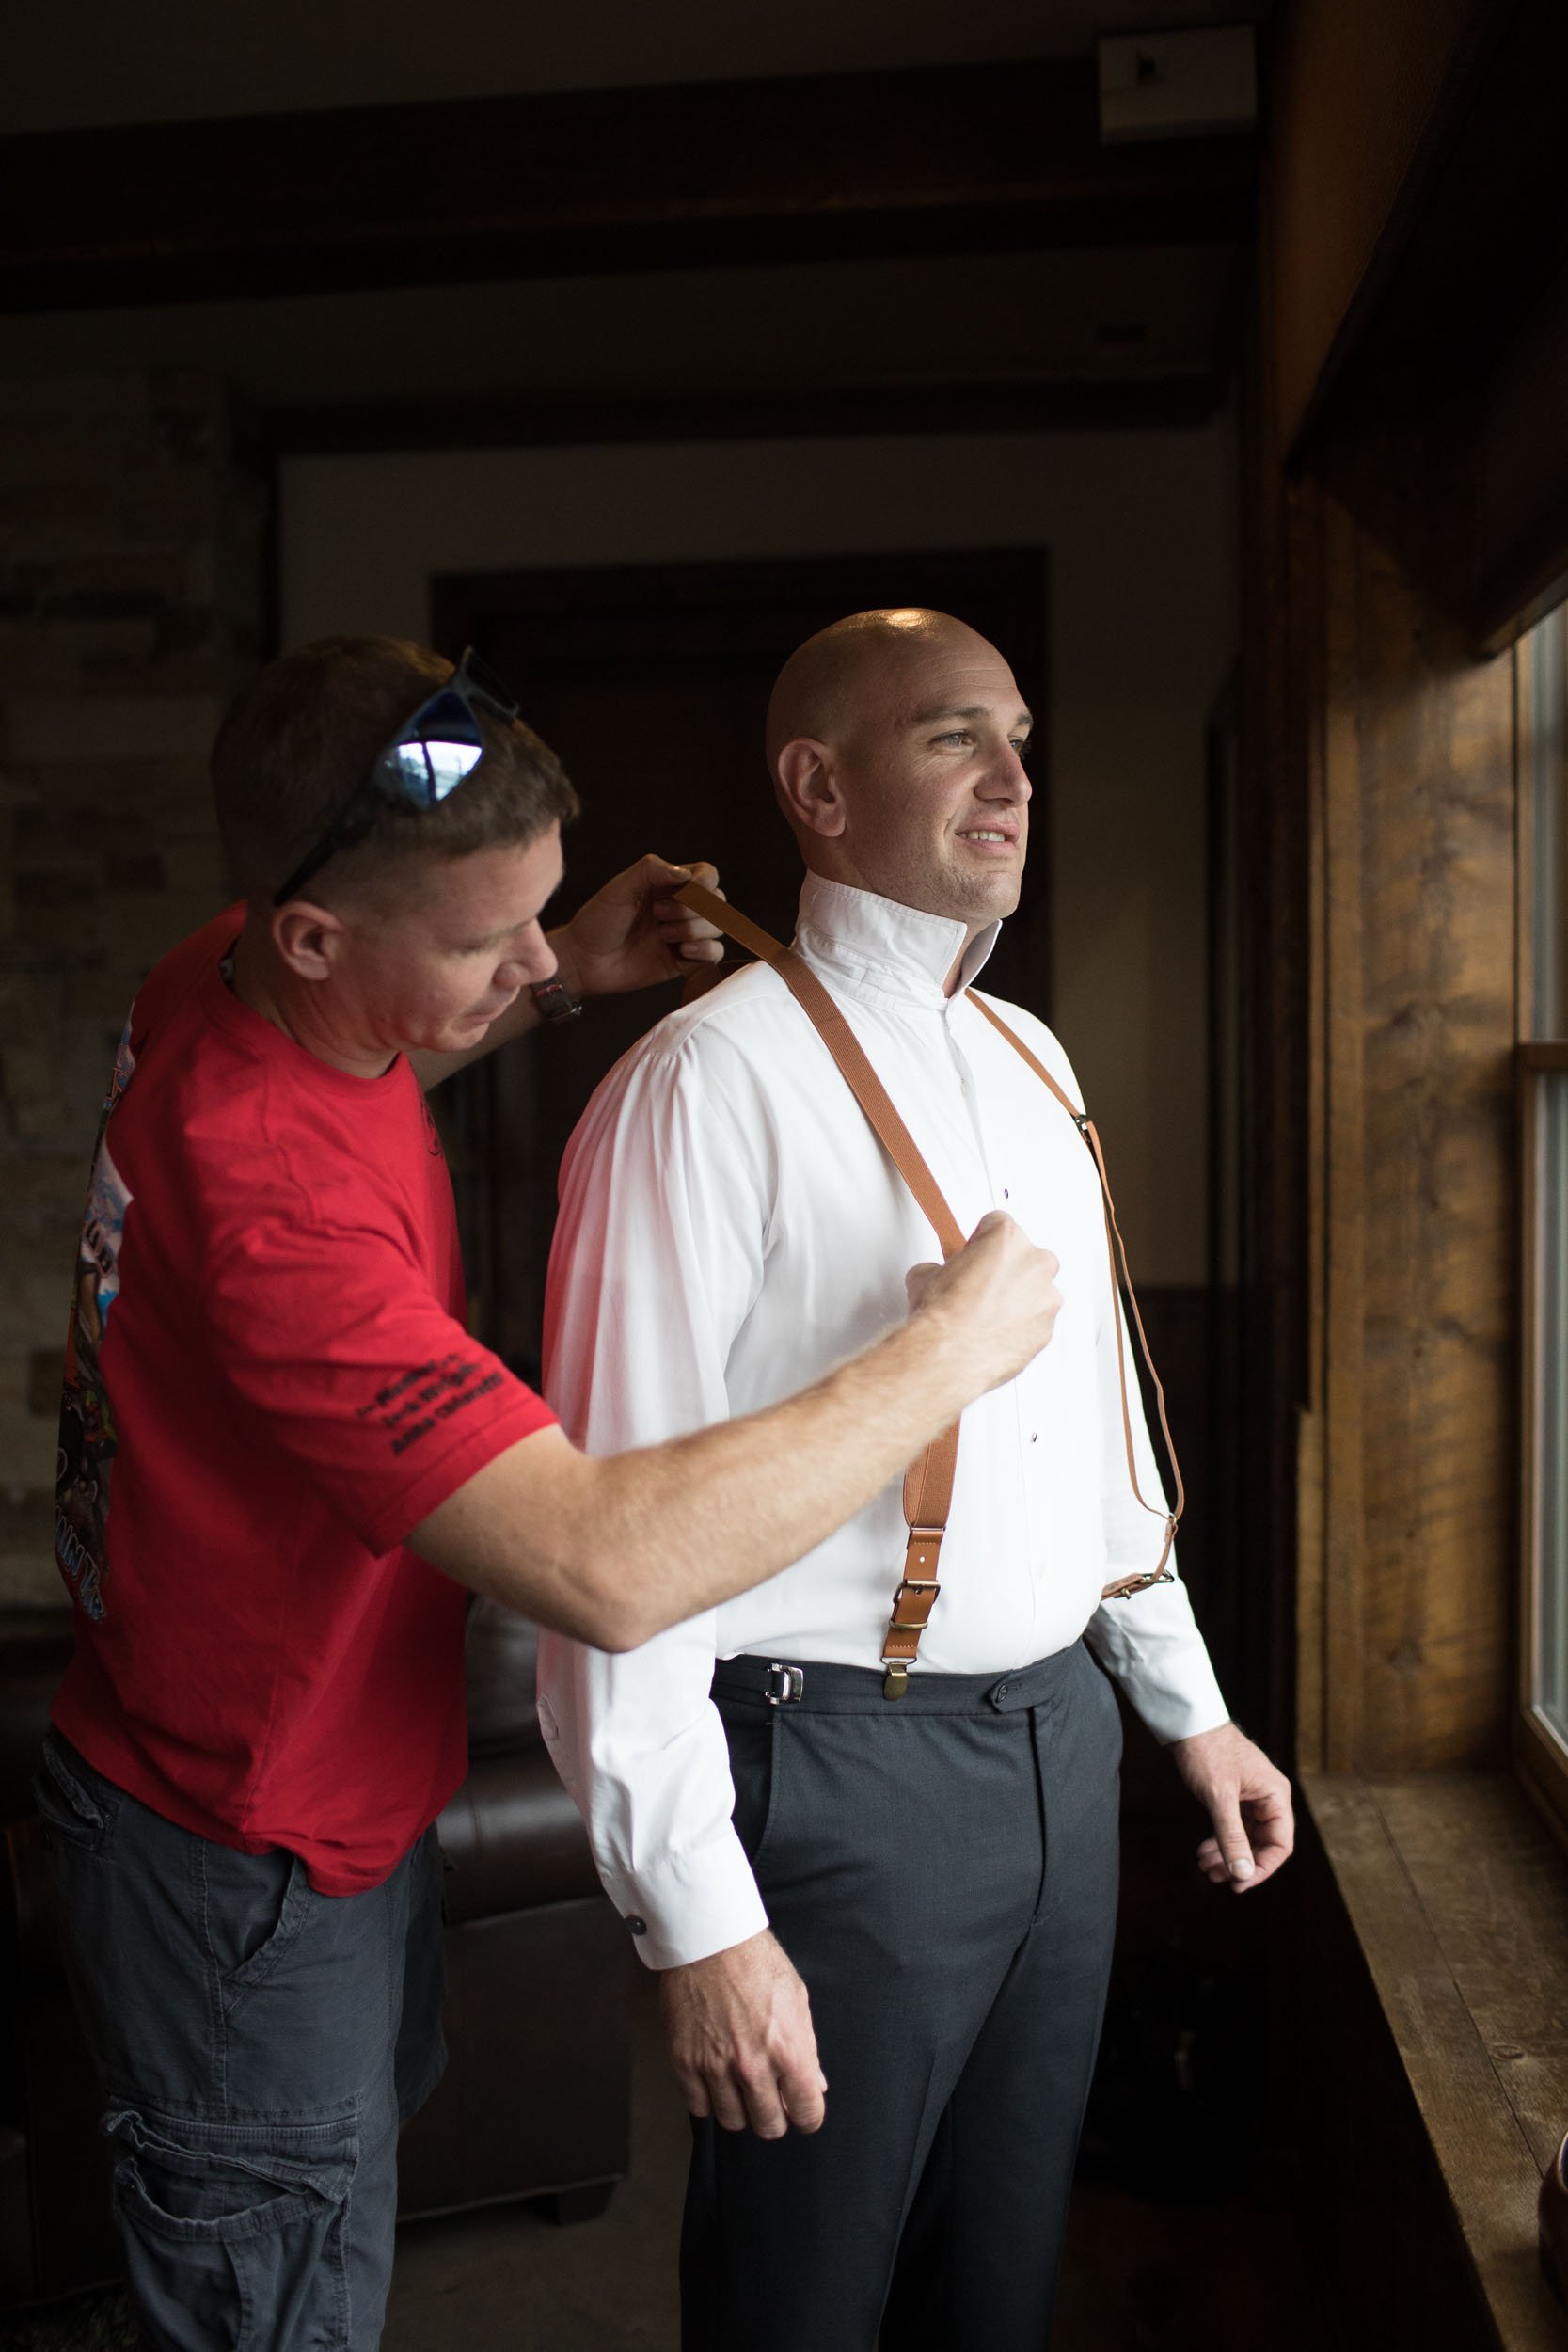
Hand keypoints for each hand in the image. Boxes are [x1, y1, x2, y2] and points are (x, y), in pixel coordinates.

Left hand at [550, 855, 724, 999]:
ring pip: (717, 929)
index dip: (706, 881)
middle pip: (718, 903)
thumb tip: (686, 874)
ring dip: (694, 930)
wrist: (583, 961)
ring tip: (663, 936)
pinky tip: (680, 953)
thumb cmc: (597, 921)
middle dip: (693, 909)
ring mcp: (683, 936)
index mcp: (668, 885)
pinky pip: (713, 955)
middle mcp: (680, 908)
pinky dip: (703, 953)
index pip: (707, 875)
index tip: (691, 888)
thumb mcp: (619, 888)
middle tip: (659, 915)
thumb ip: (651, 870)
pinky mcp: (683, 962)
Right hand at [658, 1928, 826, 2140]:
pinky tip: (716, 2081)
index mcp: (788, 2050)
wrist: (709, 1939)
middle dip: (775, 2117)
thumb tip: (816, 2084)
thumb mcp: (797, 1999)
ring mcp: (715, 2066)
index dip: (808, 2116)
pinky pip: (699, 2107)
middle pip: (769, 2126)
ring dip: (741, 2110)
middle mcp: (753, 2065)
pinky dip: (709, 2100)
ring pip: (733, 2121)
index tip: (802, 2111)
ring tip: (741, 2088)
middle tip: (770, 2100)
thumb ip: (807, 2047)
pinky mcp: (685, 2061)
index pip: (806, 2112)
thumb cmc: (757, 1962)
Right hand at [908, 1211, 1062, 1391]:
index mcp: (1007, 1237)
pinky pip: (1036, 1321)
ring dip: (1016, 1299)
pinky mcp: (1047, 1329)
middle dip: (1004, 1269)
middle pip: (1024, 1256)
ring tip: (986, 1315)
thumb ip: (941, 1268)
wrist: (949, 1355)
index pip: (998, 1225)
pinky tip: (994, 1334)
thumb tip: (937, 1276)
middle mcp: (1035, 1263)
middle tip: (978, 1286)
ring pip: (1034, 1290)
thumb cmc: (945, 1315)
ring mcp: (1046, 1297)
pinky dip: (1020, 1326)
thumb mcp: (925, 1276)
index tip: (973, 1255)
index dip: (981, 1243)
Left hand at [1170, 1721, 1293, 1891]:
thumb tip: (1243, 1874)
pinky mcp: (1237, 1795)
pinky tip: (1204, 1851)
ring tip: (1205, 1867)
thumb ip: (1231, 1837)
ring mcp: (1253, 1797)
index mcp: (1276, 1796)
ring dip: (1228, 1854)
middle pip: (1264, 1844)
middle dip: (1239, 1863)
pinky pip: (1235, 1826)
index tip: (1238, 1884)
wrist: (1189, 1723)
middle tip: (1214, 1876)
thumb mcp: (1219, 1798)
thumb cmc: (1207, 1752)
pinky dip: (1221, 1840)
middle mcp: (1269, 1798)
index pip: (1280, 1845)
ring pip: (1247, 1837)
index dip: (1261, 1869)